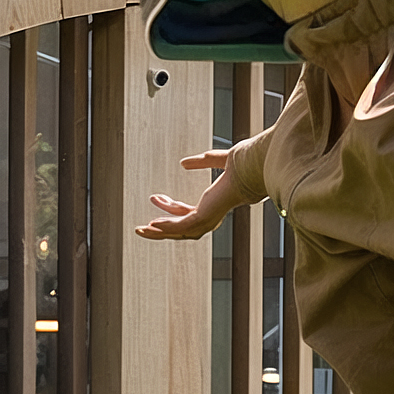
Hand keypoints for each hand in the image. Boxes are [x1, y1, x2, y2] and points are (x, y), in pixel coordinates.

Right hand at [136, 139, 265, 242]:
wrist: (252, 168)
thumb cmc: (244, 164)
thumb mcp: (218, 160)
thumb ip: (203, 161)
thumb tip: (183, 163)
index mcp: (215, 205)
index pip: (189, 212)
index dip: (171, 207)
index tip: (156, 196)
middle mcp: (212, 215)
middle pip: (182, 228)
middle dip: (162, 228)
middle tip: (143, 226)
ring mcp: (208, 219)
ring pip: (178, 232)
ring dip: (158, 233)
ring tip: (140, 230)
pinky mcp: (204, 218)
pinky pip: (180, 227)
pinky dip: (164, 227)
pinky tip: (151, 224)